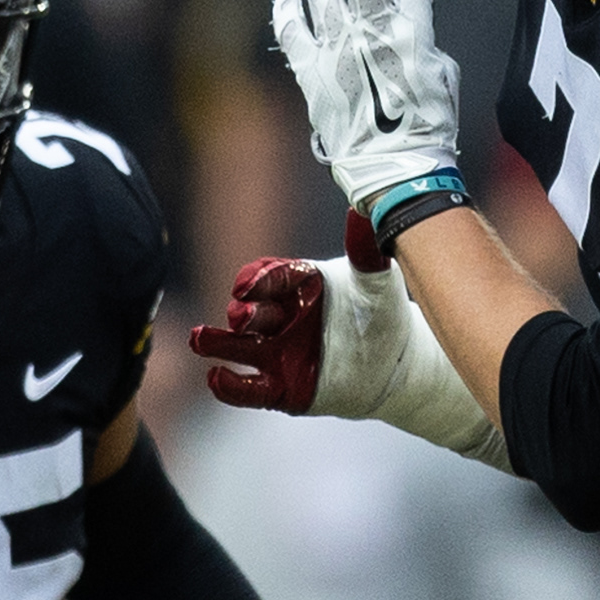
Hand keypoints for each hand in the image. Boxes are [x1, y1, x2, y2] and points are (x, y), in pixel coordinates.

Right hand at [193, 213, 508, 463]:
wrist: (401, 364)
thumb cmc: (384, 313)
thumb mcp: (376, 280)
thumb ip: (365, 249)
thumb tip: (361, 209)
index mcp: (298, 284)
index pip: (269, 276)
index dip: (257, 280)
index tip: (248, 285)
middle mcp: (282, 316)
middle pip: (251, 311)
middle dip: (243, 313)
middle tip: (243, 317)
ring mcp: (278, 353)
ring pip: (237, 346)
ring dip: (215, 342)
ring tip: (198, 339)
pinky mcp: (280, 389)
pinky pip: (248, 389)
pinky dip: (230, 385)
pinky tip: (216, 378)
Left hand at [270, 0, 459, 210]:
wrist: (397, 168)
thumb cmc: (427, 124)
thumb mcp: (443, 71)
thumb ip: (423, 36)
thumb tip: (405, 17)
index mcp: (412, 30)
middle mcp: (372, 32)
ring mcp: (337, 49)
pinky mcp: (312, 72)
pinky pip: (290, 28)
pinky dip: (287, 7)